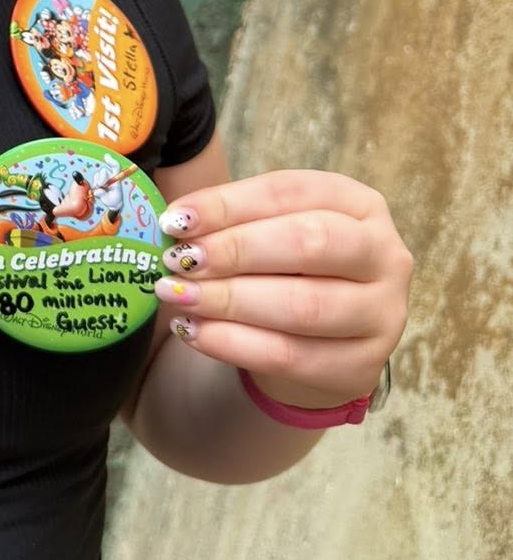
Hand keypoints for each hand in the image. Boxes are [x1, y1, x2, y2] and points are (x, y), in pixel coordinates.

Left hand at [153, 170, 411, 410]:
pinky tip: (193, 331)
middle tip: (179, 259)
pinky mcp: (361, 367)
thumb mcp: (267, 233)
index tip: (175, 219)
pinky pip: (290, 356)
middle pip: (308, 243)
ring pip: (302, 306)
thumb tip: (174, 224)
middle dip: (234, 250)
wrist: (316, 344)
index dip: (228, 204)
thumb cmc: (286, 271)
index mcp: (359, 204)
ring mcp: (381, 315)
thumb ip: (230, 223)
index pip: (290, 192)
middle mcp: (384, 254)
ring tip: (176, 294)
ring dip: (228, 299)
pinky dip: (232, 343)